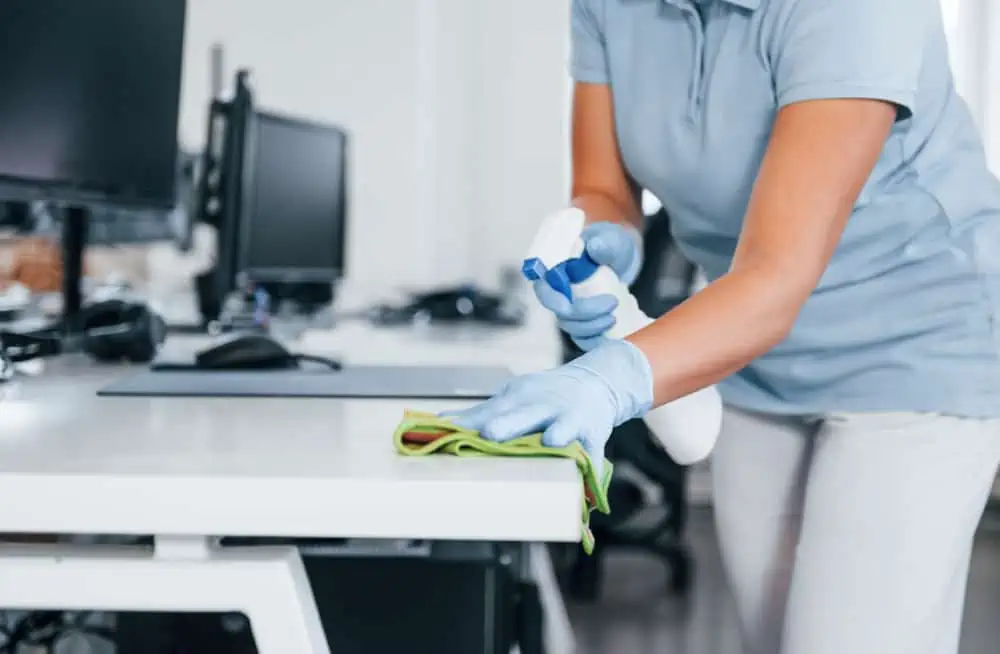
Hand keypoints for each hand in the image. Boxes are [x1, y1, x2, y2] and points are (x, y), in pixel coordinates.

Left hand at [444, 339, 653, 475]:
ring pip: (565, 427)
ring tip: (552, 441)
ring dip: (559, 433)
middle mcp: (544, 406)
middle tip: (490, 433)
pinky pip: (593, 454)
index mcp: (520, 397)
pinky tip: (587, 489)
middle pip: (524, 414)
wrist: (596, 383)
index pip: (493, 410)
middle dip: (508, 423)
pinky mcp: (594, 436)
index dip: (473, 422)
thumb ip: (482, 413)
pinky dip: (591, 468)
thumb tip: (440, 421)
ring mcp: (571, 419)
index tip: (448, 430)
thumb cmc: (544, 396)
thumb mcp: (514, 398)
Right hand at [532, 221, 641, 351]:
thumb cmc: (612, 245)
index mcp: (560, 272)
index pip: (544, 289)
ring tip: (615, 316)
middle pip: (563, 315)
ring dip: (594, 328)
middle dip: (586, 314)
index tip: (568, 304)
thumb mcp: (611, 241)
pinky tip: (615, 335)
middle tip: (614, 302)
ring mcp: (575, 312)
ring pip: (575, 330)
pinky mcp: (589, 324)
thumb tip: (593, 247)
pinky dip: (599, 341)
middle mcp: (563, 294)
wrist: (622, 258)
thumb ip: (604, 244)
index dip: (550, 300)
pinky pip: (587, 340)